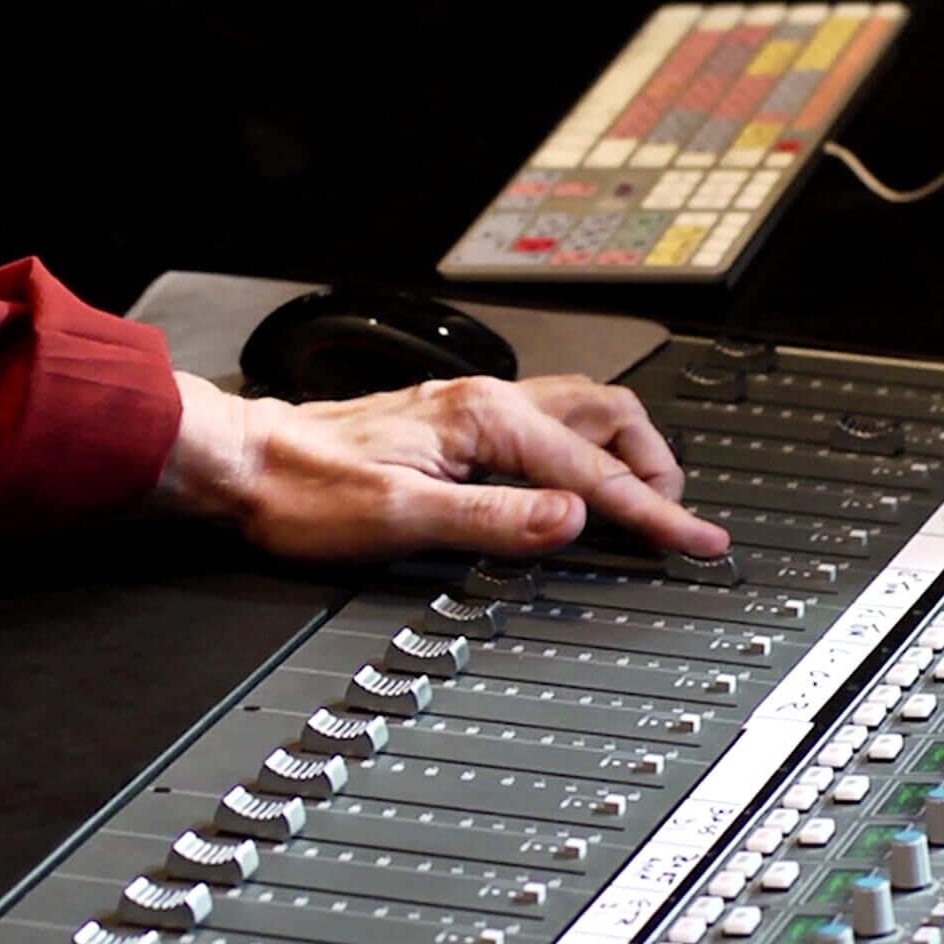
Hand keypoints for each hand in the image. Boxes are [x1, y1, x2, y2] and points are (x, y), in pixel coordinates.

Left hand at [153, 371, 730, 560]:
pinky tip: (579, 482)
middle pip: (610, 415)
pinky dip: (586, 451)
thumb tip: (573, 520)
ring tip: (645, 500)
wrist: (244, 463)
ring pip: (581, 412)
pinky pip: (548, 425)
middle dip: (656, 466)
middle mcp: (486, 402)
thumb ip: (494, 519)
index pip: (595, 472)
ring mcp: (473, 409)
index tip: (698, 541)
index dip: (655, 513)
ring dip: (625, 452)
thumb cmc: (303, 489)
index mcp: (485, 420)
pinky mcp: (457, 425)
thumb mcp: (401, 517)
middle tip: (676, 519)